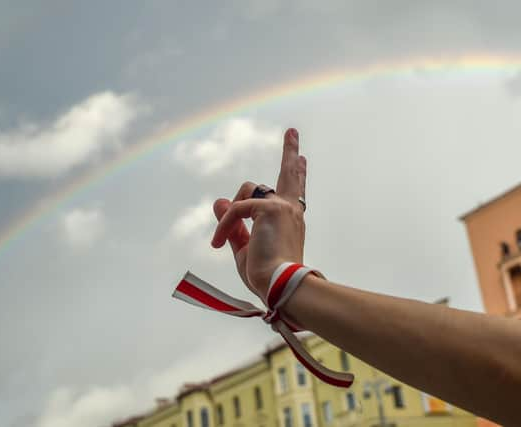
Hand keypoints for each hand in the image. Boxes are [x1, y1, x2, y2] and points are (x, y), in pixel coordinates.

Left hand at [211, 128, 307, 300]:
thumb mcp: (244, 249)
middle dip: (290, 152)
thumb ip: (233, 224)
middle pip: (290, 174)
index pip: (293, 193)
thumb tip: (218, 200)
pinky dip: (224, 226)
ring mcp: (282, 207)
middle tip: (292, 132)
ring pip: (248, 189)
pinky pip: (236, 209)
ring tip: (222, 242)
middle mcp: (290, 211)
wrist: (279, 286)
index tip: (302, 160)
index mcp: (290, 221)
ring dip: (230, 213)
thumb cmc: (266, 275)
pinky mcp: (270, 208)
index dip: (297, 176)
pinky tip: (219, 243)